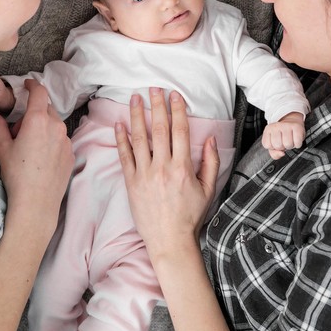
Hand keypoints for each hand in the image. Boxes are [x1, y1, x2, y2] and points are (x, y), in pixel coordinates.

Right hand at [0, 79, 72, 240]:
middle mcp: (56, 126)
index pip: (39, 92)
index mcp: (38, 120)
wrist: (36, 202)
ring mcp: (66, 140)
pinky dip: (51, 141)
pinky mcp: (71, 154)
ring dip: (43, 128)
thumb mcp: (2, 148)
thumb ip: (0, 127)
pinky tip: (40, 158)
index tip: (28, 85)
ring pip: (54, 125)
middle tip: (19, 130)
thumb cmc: (17, 175)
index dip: (33, 85)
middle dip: (33, 113)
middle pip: (46, 109)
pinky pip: (60, 140)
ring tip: (29, 146)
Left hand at [115, 88, 219, 260]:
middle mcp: (163, 168)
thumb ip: (211, 162)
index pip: (180, 131)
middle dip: (156, 106)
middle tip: (153, 89)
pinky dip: (121, 139)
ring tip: (135, 98)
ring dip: (136, 116)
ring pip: (139, 139)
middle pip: (159, 130)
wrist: (170, 241)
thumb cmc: (191, 216)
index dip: (176, 110)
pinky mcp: (131, 183)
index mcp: (183, 168)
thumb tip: (210, 138)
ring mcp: (145, 175)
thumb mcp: (209, 189)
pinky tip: (119, 124)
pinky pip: (125, 156)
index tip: (174, 95)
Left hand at [262, 112, 305, 159]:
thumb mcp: (274, 144)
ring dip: (290, 146)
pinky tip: (295, 139)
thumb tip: (281, 153)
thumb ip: (274, 153)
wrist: (292, 122)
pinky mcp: (296, 126)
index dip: (273, 147)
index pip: (267, 145)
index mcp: (268, 129)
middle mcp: (276, 126)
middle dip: (282, 147)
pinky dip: (297, 144)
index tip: (276, 142)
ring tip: (290, 140)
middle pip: (278, 145)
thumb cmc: (282, 135)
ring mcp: (286, 125)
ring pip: (287, 144)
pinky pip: (297, 143)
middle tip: (284, 142)